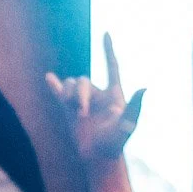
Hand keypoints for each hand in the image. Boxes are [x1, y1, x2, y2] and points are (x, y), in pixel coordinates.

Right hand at [47, 32, 144, 162]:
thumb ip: (135, 106)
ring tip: (74, 113)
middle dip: (79, 94)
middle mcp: (98, 94)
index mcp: (113, 94)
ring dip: (68, 96)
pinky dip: (54, 86)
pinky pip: (60, 94)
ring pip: (71, 86)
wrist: (98, 157)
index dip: (108, 50)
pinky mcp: (70, 110)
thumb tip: (144, 88)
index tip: (106, 34)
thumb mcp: (127, 124)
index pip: (111, 66)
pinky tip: (48, 78)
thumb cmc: (115, 143)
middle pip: (82, 80)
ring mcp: (83, 102)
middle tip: (81, 113)